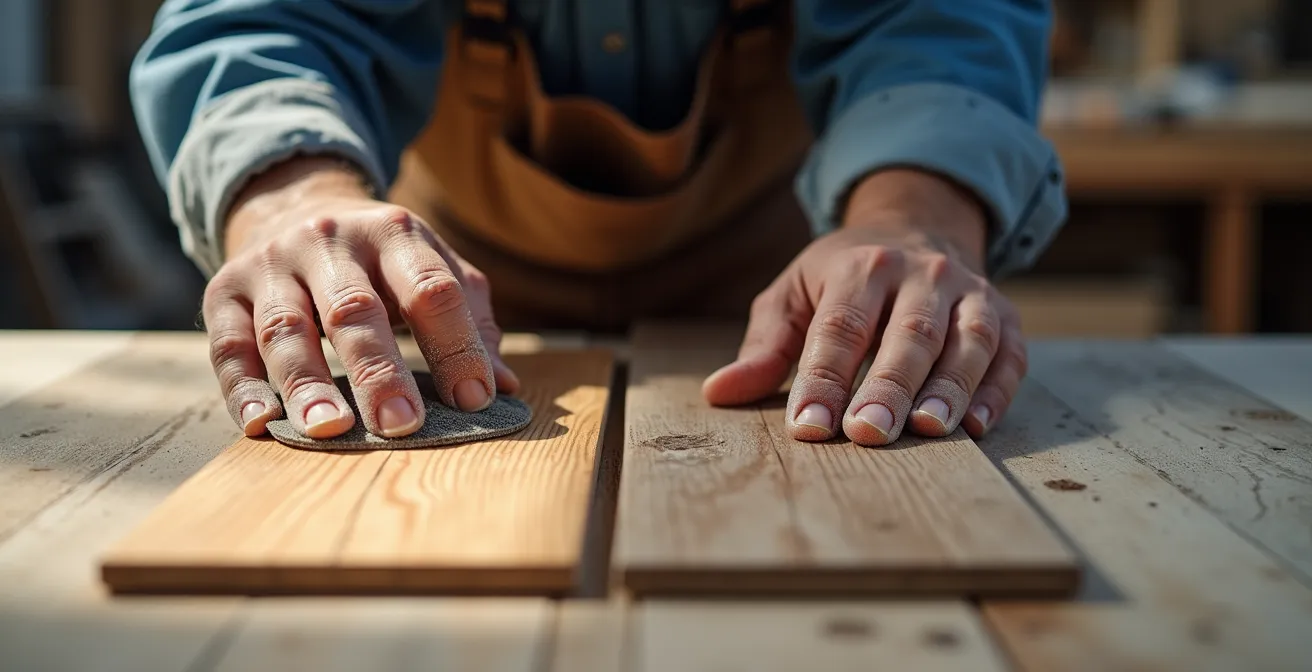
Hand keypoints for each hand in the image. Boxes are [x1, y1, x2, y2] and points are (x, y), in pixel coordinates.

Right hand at [203, 157, 516, 438]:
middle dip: (378, 370)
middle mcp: (329, 242)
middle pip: (354, 310)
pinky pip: (228, 344)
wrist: (292, 205)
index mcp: (394, 233)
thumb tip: (504, 388)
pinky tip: (261, 422)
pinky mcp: (223, 290)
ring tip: (330, 431)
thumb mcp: (433, 269)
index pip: (431, 290)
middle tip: (401, 425)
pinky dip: (242, 387)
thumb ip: (472, 323)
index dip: (455, 346)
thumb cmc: (382, 260)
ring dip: (307, 384)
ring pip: (287, 328)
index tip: (475, 401)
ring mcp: (272, 265)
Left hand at [702, 169, 1025, 444]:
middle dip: (888, 386)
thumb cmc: (841, 278)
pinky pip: (1008, 355)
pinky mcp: (1005, 317)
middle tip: (869, 434)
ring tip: (929, 430)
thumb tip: (719, 392)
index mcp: (861, 266)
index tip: (808, 425)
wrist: (916, 227)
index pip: (842, 326)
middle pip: (908, 334)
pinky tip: (974, 428)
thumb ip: (764, 346)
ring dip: (950, 388)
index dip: (824, 377)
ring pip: (968, 340)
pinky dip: (996, 392)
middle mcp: (922, 273)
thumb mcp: (794, 295)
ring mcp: (970, 292)